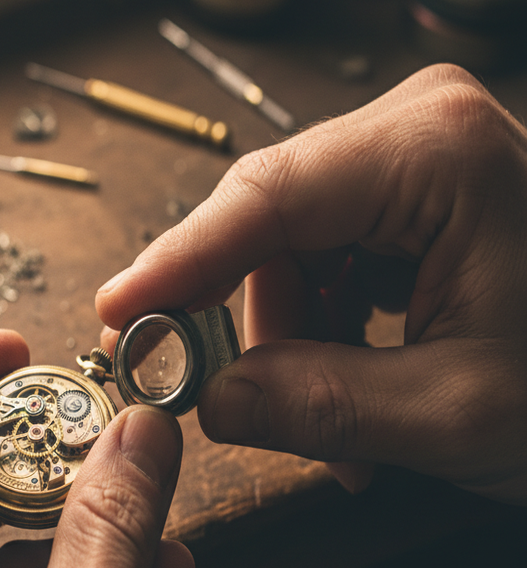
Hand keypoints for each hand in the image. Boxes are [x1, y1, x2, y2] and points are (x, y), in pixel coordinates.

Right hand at [97, 64, 526, 504]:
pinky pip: (339, 259)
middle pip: (275, 226)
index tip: (118, 312)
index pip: (265, 199)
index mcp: (435, 154)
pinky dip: (335, 333)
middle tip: (234, 407)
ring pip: (300, 252)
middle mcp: (422, 131)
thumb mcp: (449, 414)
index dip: (178, 264)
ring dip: (301, 348)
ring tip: (344, 436)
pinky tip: (364, 396)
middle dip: (254, 329)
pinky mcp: (427, 194)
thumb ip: (311, 405)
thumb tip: (207, 400)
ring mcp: (425, 158)